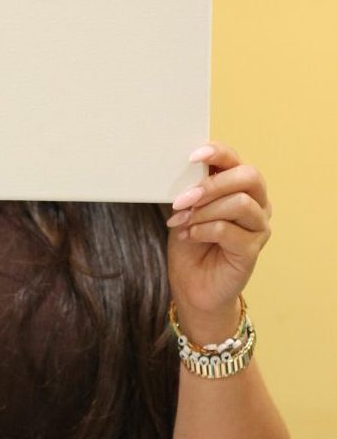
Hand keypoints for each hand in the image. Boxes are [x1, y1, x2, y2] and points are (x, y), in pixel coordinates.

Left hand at [165, 143, 271, 340]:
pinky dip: (204, 230)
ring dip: (204, 210)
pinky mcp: (253, 249)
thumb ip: (190, 189)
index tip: (192, 156)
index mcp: (240, 187)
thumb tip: (181, 169)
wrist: (193, 285)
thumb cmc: (191, 243)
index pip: (236, 160)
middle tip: (183, 199)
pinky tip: (189, 235)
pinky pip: (229, 230)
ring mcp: (259, 226)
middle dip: (211, 185)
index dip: (218, 153)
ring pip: (239, 203)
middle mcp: (257, 203)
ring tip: (182, 221)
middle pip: (248, 176)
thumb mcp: (185, 210)